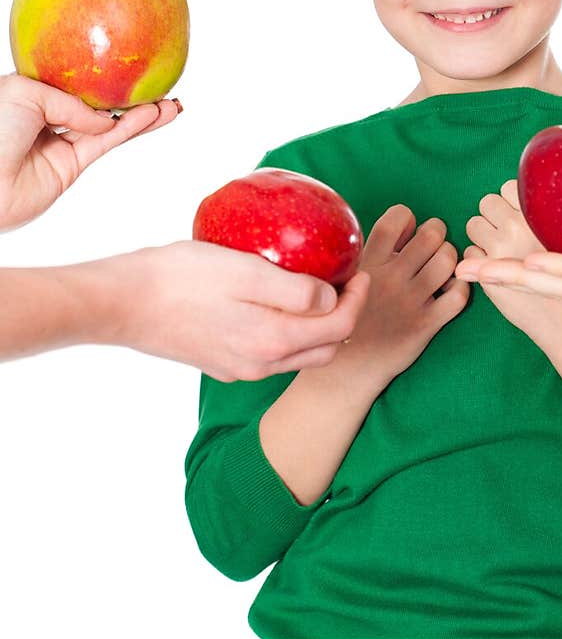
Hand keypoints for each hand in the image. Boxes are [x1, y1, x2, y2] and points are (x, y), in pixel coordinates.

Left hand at [0, 74, 180, 230]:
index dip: (102, 73)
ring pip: (108, 124)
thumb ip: (70, 102)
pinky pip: (106, 143)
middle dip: (128, 94)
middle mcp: (46, 117)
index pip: (73, 80)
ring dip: (141, 115)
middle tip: (162, 85)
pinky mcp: (70, 167)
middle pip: (96, 102)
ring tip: (172, 105)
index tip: (130, 63)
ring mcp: (59, 142)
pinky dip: (130, 129)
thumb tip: (102, 120)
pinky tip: (152, 116)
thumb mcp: (25, 92)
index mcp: (30, 92)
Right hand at [105, 241, 369, 379]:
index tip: (360, 271)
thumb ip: (295, 291)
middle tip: (347, 280)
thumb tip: (332, 300)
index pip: (340, 328)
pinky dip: (290, 332)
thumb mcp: (246, 271)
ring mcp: (240, 367)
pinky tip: (279, 302)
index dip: (360, 299)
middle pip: (326, 349)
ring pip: (299, 354)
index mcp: (273, 341)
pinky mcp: (221, 362)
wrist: (123, 303)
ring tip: (320, 289)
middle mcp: (261, 364)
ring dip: (319, 328)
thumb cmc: (182, 278)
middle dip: (346, 318)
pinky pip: (271, 353)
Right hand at [339, 204, 468, 388]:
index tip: (408, 229)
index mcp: (368, 263)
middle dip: (436, 232)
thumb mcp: (347, 280)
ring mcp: (410, 302)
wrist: (347, 368)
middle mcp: (391, 279)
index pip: (396, 219)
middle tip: (432, 244)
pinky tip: (450, 288)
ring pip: (448, 260)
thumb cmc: (349, 318)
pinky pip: (459, 296)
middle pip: (431, 235)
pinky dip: (461, 286)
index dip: (407, 217)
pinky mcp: (426, 325)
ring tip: (442, 265)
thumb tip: (399, 226)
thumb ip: (370, 254)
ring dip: (450, 256)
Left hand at [461, 179, 558, 334]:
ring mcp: (499, 249)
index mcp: (538, 215)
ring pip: (473, 224)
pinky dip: (478, 259)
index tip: (521, 219)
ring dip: (482, 235)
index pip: (508, 187)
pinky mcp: (485, 272)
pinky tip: (499, 272)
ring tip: (502, 252)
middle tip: (509, 236)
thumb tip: (514, 198)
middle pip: (486, 202)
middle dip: (493, 216)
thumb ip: (539, 216)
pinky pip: (469, 251)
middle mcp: (517, 227)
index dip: (511, 203)